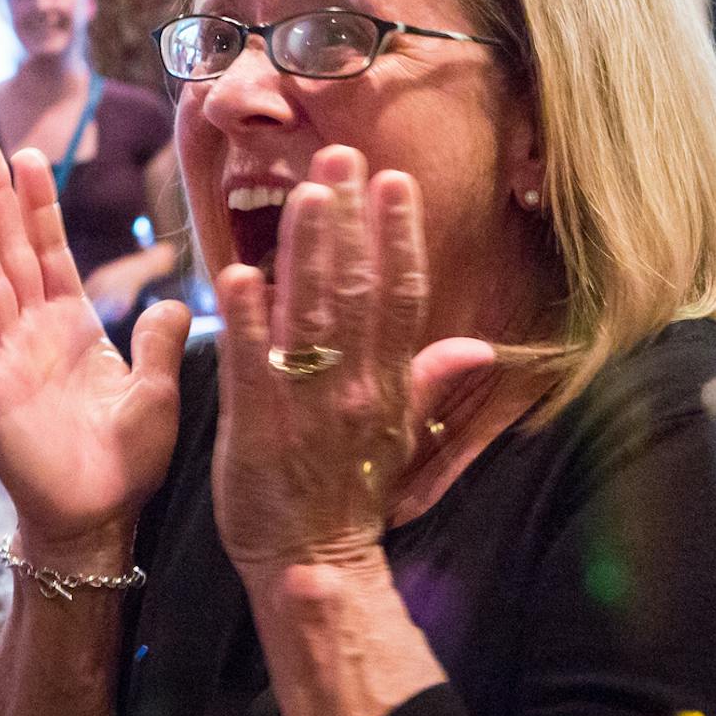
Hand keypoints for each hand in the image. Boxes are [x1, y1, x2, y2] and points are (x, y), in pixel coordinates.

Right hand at [0, 134, 188, 561]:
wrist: (97, 518)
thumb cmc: (126, 460)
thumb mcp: (160, 391)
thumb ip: (162, 342)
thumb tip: (178, 300)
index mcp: (73, 326)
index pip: (52, 252)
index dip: (39, 206)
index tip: (28, 155)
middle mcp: (33, 334)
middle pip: (9, 252)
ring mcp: (6, 360)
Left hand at [213, 145, 492, 575]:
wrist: (313, 560)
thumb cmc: (353, 490)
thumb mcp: (403, 431)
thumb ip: (431, 379)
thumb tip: (478, 344)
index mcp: (388, 382)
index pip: (400, 295)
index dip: (399, 237)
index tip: (394, 182)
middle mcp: (353, 386)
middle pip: (354, 289)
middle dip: (347, 219)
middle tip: (339, 155)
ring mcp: (305, 405)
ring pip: (308, 314)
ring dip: (305, 250)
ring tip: (304, 191)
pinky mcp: (255, 427)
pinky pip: (251, 365)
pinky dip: (246, 321)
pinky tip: (237, 275)